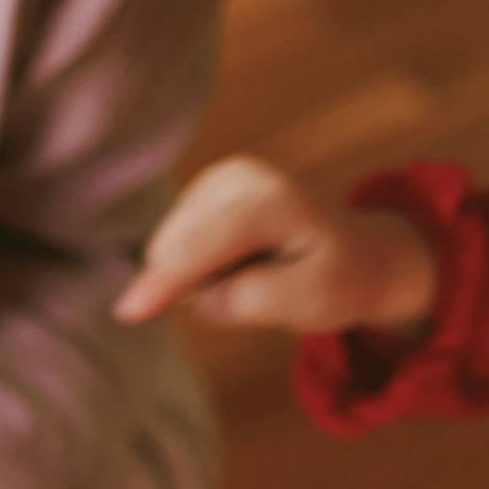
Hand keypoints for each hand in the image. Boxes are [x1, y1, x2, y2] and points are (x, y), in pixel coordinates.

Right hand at [115, 155, 437, 335]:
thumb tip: (199, 295)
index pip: (205, 243)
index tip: (128, 312)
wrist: (360, 253)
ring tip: (254, 275)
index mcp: (275, 201)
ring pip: (171, 247)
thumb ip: (253, 301)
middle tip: (257, 291)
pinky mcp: (206, 189)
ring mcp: (220, 177)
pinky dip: (200, 265)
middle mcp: (241, 176)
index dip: (166, 280)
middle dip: (198, 284)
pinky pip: (176, 244)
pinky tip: (239, 263)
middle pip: (178, 247)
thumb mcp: (312, 303)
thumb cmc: (341, 280)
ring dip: (201, 277)